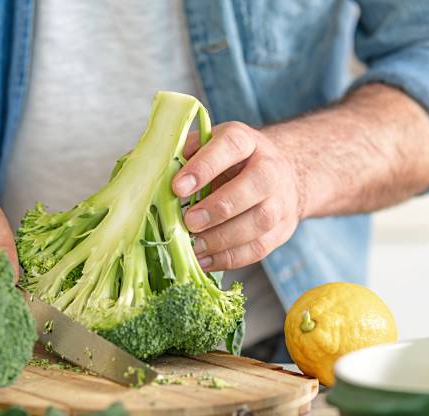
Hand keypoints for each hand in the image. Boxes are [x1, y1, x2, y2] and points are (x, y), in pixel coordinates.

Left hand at [172, 121, 304, 271]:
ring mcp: (281, 201)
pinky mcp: (282, 230)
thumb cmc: (231, 163)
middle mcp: (270, 168)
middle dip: (219, 207)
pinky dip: (228, 258)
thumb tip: (146, 172)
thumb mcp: (208, 148)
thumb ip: (182, 155)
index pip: (231, 145)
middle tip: (190, 222)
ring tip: (194, 246)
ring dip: (223, 239)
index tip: (178, 187)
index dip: (205, 166)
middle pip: (255, 184)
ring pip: (260, 221)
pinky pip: (258, 248)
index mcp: (247, 142)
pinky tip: (204, 259)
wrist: (277, 176)